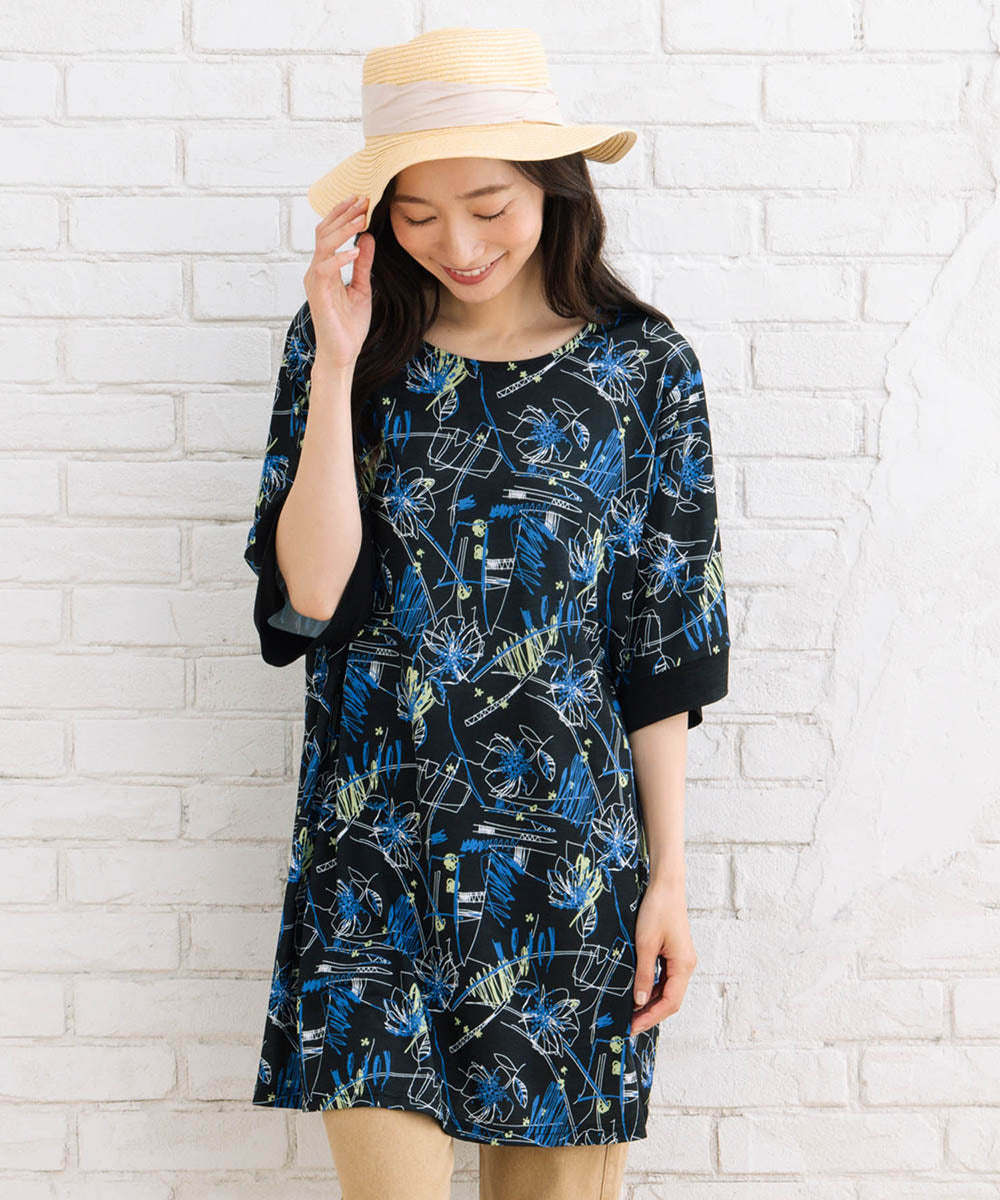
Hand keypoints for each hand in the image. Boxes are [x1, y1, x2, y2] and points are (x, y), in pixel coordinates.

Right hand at [303, 194, 374, 370]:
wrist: (342, 353)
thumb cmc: (349, 325)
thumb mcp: (362, 288)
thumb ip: (363, 264)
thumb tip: (367, 239)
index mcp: (325, 269)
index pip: (329, 233)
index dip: (343, 215)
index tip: (360, 201)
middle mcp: (316, 271)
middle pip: (324, 232)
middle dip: (343, 214)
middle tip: (362, 200)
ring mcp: (315, 281)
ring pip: (323, 245)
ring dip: (343, 229)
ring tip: (361, 218)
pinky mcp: (317, 294)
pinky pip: (325, 269)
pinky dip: (340, 257)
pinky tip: (355, 250)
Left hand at [629, 878, 696, 1035]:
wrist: (666, 886)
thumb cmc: (657, 910)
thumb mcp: (645, 944)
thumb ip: (642, 974)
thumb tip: (638, 1001)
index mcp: (683, 965)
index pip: (670, 1002)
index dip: (651, 1017)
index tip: (633, 1027)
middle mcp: (686, 965)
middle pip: (670, 999)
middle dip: (650, 1013)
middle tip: (629, 1025)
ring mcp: (681, 960)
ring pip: (666, 990)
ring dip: (650, 1002)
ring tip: (630, 1013)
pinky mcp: (673, 954)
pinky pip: (664, 978)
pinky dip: (651, 988)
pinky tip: (637, 992)